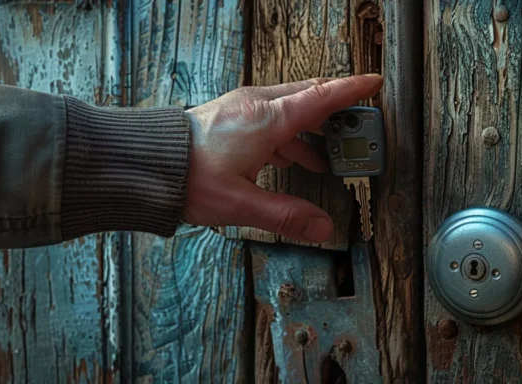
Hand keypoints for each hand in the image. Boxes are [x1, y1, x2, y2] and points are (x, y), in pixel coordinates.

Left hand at [183, 74, 382, 242]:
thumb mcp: (241, 203)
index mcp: (267, 119)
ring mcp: (241, 108)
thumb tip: (322, 227)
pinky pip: (270, 118)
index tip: (375, 83)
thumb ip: (286, 215)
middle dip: (337, 112)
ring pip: (289, 109)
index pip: (322, 98)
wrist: (145, 163)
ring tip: (327, 156)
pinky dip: (289, 135)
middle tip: (357, 126)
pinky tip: (290, 157)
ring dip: (312, 129)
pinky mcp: (229, 118)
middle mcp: (257, 105)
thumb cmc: (188, 177)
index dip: (352, 91)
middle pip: (308, 98)